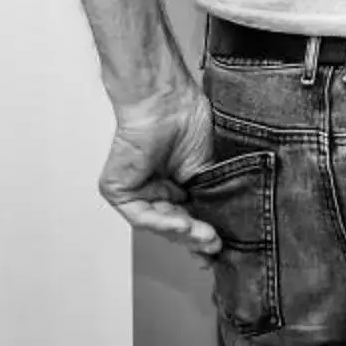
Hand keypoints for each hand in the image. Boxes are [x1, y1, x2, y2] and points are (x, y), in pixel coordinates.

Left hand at [100, 79, 222, 255]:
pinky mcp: (119, 190)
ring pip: (159, 223)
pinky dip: (163, 221)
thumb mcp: (208, 166)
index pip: (190, 215)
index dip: (204, 232)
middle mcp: (156, 188)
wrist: (166, 99)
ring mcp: (137, 190)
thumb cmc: (187, 119)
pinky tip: (183, 223)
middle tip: (215, 244)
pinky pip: (141, 215)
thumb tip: (226, 224)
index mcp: (177, 182)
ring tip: (205, 235)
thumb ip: (211, 195)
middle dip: (195, 237)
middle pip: (174, 224)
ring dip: (183, 232)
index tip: (223, 245)